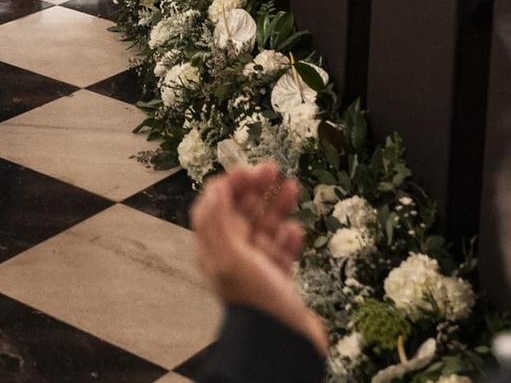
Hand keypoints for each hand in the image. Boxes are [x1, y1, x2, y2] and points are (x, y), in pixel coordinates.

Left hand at [191, 163, 328, 355]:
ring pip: (265, 229)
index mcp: (216, 250)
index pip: (216, 207)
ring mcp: (257, 269)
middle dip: (256, 190)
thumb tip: (214, 186)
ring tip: (293, 188)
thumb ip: (218, 220)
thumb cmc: (256, 300)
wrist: (283, 342)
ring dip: (277, 207)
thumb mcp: (231, 257)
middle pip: (242, 214)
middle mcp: (234, 257)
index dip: (229, 185)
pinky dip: (288, 238)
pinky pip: (282, 251)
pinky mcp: (279, 281)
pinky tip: (296, 230)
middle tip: (274, 169)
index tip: (249, 169)